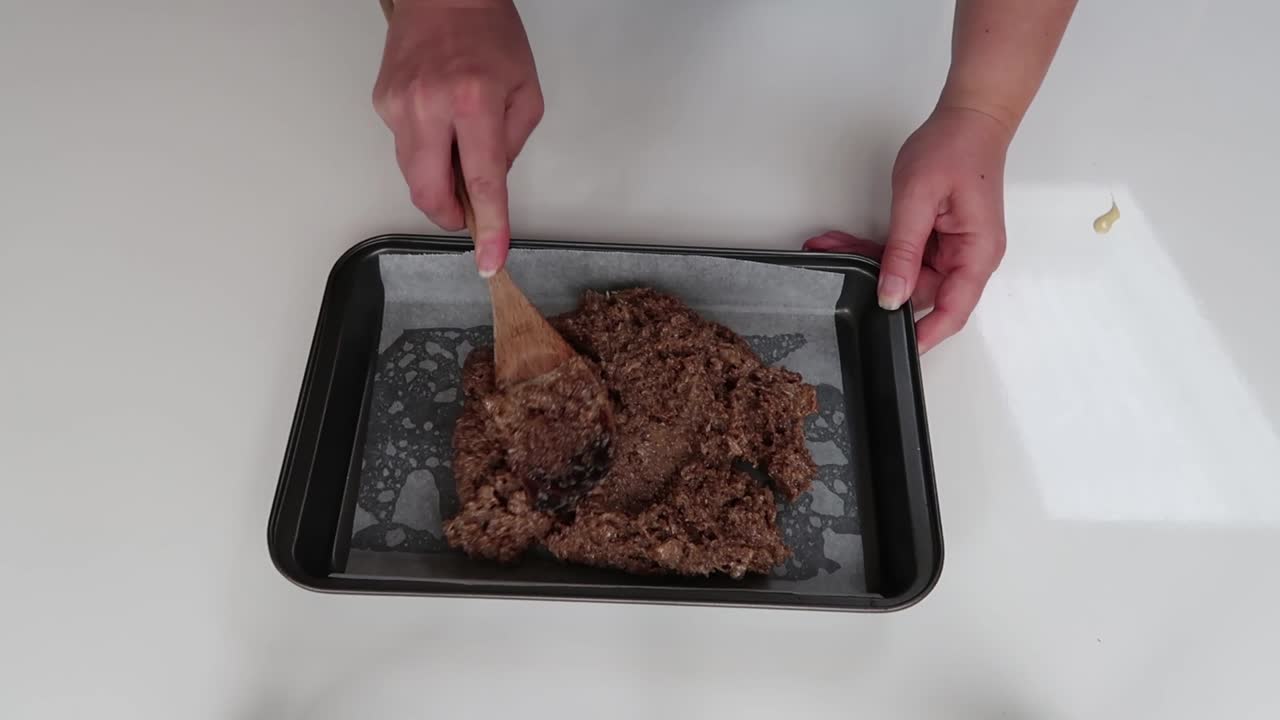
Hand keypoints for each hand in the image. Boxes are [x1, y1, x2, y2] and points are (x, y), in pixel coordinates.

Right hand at [373, 0, 542, 275]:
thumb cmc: (491, 36)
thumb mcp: (525, 92)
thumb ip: (511, 146)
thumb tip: (489, 187)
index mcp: (474, 102)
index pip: (482, 182)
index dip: (488, 227)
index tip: (490, 260)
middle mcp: (430, 106)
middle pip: (429, 191)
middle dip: (449, 214)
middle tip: (468, 214)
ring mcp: (399, 106)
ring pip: (413, 174)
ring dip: (438, 179)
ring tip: (458, 148)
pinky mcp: (382, 104)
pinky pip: (404, 147)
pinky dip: (426, 149)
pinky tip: (439, 120)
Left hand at [805, 107, 1011, 352]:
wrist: (969, 116)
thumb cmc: (955, 148)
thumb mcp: (919, 199)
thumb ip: (904, 251)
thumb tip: (892, 295)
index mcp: (976, 254)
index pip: (952, 311)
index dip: (924, 336)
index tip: (893, 349)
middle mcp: (968, 257)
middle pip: (921, 292)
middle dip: (877, 285)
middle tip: (836, 276)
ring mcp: (952, 248)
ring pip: (905, 273)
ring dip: (868, 262)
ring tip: (830, 248)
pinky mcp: (936, 238)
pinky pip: (903, 254)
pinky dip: (875, 248)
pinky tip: (841, 242)